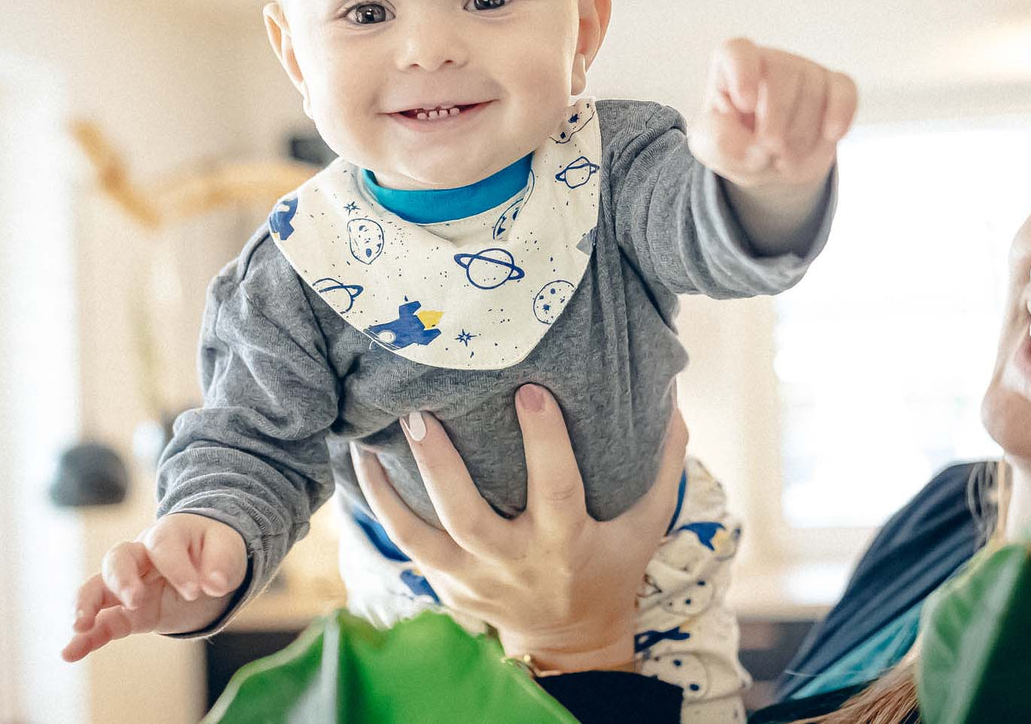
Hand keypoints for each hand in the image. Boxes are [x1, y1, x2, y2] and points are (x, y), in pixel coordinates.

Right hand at [61, 512, 246, 661]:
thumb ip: (223, 563)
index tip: (196, 590)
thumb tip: (215, 584)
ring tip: (81, 626)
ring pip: (98, 588)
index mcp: (167, 534)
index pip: (162, 545)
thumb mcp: (228, 549)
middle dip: (121, 579)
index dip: (176, 567)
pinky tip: (70, 653)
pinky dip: (87, 638)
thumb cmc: (214, 550)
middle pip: (118, 558)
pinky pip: (104, 623)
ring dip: (87, 605)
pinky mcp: (129, 613)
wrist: (208, 564)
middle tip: (135, 600)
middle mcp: (141, 556)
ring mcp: (130, 585)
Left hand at [351, 384, 687, 672]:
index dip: (544, 442)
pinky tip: (360, 461)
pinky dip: (380, 504)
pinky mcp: (446, 585)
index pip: (555, 489)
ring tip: (368, 440)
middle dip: (442, 467)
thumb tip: (670, 394)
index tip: (530, 390)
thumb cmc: (611, 565)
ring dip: (392, 490)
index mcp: (566, 541)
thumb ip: (661, 463)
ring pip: (422, 537)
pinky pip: (404, 544)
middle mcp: (515, 562)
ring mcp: (474, 579)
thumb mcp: (645, 523)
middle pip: (469, 518)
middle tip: (420, 414)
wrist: (571, 640)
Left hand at [689, 38, 856, 190]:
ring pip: (811, 93)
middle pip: (779, 77)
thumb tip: (755, 147)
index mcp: (731, 68)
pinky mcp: (835, 87)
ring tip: (786, 158)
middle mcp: (771, 62)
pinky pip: (844, 92)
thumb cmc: (737, 144)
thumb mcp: (711, 147)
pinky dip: (840, 113)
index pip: (737, 51)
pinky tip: (832, 134)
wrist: (771, 161)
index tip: (745, 104)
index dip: (743, 73)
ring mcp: (805, 71)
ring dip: (800, 137)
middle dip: (775, 125)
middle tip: (769, 152)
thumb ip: (719, 142)